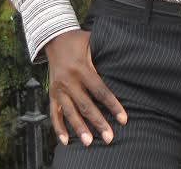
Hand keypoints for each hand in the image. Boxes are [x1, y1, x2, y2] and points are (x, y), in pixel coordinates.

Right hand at [45, 29, 127, 146]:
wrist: (54, 38)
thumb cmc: (79, 41)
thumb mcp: (93, 42)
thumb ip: (107, 53)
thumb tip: (129, 60)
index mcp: (82, 68)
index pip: (100, 91)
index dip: (113, 105)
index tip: (123, 119)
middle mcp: (69, 80)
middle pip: (86, 105)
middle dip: (98, 122)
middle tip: (109, 137)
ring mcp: (58, 88)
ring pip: (70, 112)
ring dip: (79, 128)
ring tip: (89, 142)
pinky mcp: (51, 93)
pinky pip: (54, 113)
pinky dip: (58, 128)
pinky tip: (65, 141)